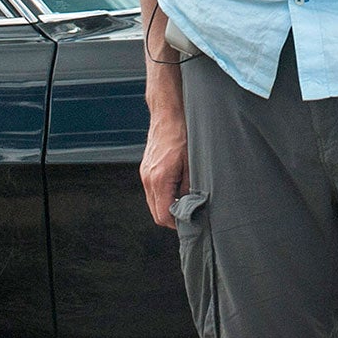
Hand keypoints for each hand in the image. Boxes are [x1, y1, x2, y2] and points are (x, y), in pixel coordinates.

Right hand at [140, 107, 189, 228]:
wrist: (168, 114)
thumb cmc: (182, 134)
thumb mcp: (193, 163)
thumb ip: (190, 187)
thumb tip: (191, 205)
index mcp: (159, 179)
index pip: (163, 215)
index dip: (177, 223)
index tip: (191, 222)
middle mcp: (148, 178)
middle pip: (156, 213)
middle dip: (172, 218)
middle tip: (189, 215)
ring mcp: (145, 173)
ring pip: (153, 203)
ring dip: (167, 206)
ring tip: (185, 200)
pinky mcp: (145, 169)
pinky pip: (152, 191)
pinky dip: (163, 195)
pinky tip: (177, 188)